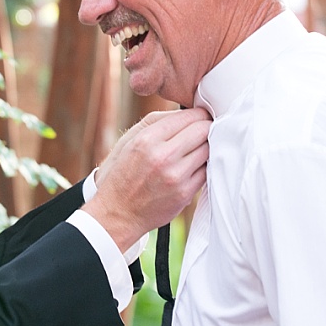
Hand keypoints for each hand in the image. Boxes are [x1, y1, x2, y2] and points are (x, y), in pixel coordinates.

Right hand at [88, 106, 210, 252]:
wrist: (117, 213)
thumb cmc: (123, 174)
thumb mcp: (130, 141)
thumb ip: (158, 121)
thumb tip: (188, 113)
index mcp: (148, 139)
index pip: (188, 117)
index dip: (199, 114)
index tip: (200, 117)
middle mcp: (163, 157)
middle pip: (203, 130)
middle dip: (207, 128)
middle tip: (204, 130)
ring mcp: (176, 177)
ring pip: (209, 150)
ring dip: (207, 147)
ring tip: (197, 149)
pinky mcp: (185, 193)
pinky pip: (207, 171)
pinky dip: (204, 166)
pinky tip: (194, 166)